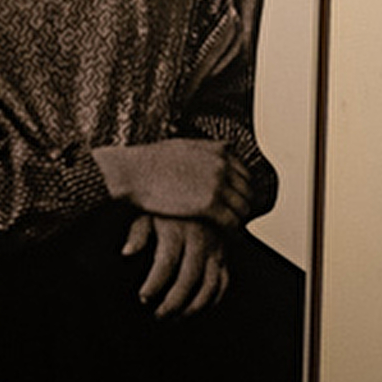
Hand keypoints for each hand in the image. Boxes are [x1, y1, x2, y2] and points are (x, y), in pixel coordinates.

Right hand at [93, 140, 251, 231]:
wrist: (134, 172)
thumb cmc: (151, 161)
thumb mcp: (184, 145)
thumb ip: (207, 148)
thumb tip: (223, 147)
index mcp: (218, 151)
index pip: (244, 172)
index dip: (242, 188)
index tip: (238, 198)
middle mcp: (222, 165)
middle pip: (247, 190)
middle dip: (244, 203)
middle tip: (238, 216)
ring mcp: (217, 185)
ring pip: (243, 207)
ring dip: (239, 218)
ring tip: (232, 228)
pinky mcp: (209, 205)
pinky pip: (231, 221)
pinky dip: (232, 230)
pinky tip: (226, 236)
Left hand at [121, 213, 229, 317]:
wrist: (198, 194)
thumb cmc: (166, 208)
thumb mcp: (149, 212)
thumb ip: (138, 233)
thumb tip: (126, 253)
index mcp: (178, 230)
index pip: (167, 263)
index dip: (154, 284)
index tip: (143, 298)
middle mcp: (201, 240)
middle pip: (189, 279)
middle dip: (172, 303)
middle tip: (157, 316)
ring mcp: (216, 249)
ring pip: (209, 285)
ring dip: (193, 308)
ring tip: (175, 319)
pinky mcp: (225, 255)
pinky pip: (223, 283)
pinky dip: (212, 301)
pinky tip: (195, 310)